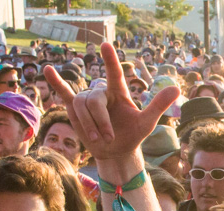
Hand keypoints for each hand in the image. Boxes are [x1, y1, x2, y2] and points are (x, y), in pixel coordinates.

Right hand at [45, 42, 179, 162]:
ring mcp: (88, 99)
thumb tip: (176, 87)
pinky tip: (46, 69)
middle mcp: (102, 92)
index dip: (110, 60)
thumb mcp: (147, 122)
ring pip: (81, 106)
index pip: (114, 73)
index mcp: (119, 92)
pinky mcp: (75, 109)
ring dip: (88, 125)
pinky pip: (64, 93)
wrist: (116, 152)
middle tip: (109, 138)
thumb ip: (158, 104)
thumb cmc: (132, 135)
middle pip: (94, 100)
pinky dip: (56, 83)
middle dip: (100, 122)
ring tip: (97, 139)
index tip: (106, 45)